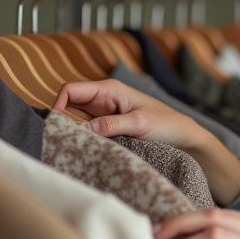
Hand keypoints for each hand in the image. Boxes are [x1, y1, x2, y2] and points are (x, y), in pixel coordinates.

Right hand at [53, 79, 207, 150]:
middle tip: (60, 139)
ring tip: (70, 146)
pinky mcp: (108, 128)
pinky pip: (87, 130)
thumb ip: (113, 124)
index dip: (58, 103)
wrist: (183, 137)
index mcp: (110, 89)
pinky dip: (82, 138)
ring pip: (76, 119)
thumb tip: (87, 128)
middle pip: (69, 105)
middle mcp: (103, 99)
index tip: (56, 124)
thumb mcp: (140, 123)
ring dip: (72, 130)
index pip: (72, 90)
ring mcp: (104, 114)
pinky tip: (82, 149)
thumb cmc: (166, 124)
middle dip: (62, 119)